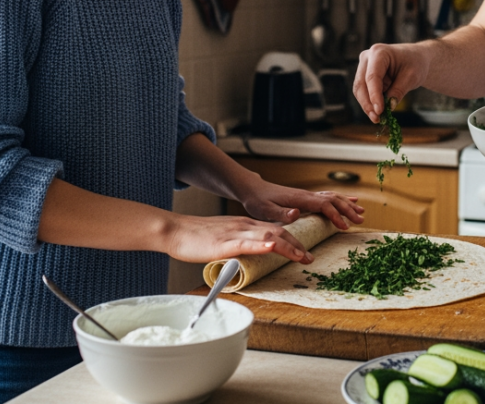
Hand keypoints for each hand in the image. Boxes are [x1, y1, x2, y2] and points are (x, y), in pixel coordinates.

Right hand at [164, 214, 315, 264]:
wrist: (175, 230)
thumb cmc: (194, 238)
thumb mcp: (222, 239)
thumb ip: (236, 246)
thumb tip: (246, 259)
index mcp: (243, 224)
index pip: (274, 231)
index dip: (292, 240)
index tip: (303, 251)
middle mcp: (243, 225)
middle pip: (277, 233)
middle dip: (297, 245)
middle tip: (310, 258)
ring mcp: (235, 233)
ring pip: (268, 236)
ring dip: (288, 247)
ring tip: (302, 256)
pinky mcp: (224, 242)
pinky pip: (247, 243)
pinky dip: (262, 245)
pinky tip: (273, 248)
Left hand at [241, 182, 364, 230]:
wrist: (254, 189)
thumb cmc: (258, 201)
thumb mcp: (265, 210)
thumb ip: (281, 213)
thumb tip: (297, 213)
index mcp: (300, 199)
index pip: (323, 204)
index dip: (335, 215)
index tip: (344, 226)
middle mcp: (307, 195)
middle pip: (333, 199)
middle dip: (348, 209)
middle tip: (360, 221)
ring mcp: (308, 195)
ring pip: (333, 197)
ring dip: (348, 204)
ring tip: (361, 212)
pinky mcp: (307, 197)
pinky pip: (328, 197)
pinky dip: (342, 199)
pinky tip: (350, 200)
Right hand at [353, 43, 428, 122]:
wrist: (415, 59)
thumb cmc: (415, 63)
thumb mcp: (412, 77)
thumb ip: (399, 91)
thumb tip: (388, 107)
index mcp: (379, 52)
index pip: (372, 76)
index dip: (374, 95)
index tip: (379, 111)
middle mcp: (367, 58)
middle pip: (361, 84)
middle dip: (368, 103)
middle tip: (377, 118)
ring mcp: (364, 67)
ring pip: (359, 90)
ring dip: (367, 106)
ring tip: (378, 118)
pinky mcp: (364, 76)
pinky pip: (364, 92)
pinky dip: (370, 103)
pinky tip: (378, 113)